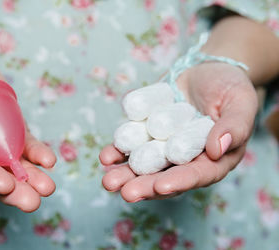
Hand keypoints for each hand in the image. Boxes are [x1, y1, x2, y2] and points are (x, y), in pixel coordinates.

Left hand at [100, 62, 257, 201]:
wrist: (205, 70)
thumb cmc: (229, 87)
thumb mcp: (240, 102)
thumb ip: (234, 126)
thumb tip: (217, 149)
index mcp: (214, 159)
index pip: (197, 174)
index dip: (179, 181)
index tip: (160, 186)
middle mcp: (186, 158)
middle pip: (165, 176)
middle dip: (145, 186)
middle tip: (126, 193)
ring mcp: (164, 147)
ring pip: (144, 166)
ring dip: (126, 175)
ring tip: (109, 181)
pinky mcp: (148, 133)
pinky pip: (132, 145)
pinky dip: (118, 151)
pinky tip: (106, 156)